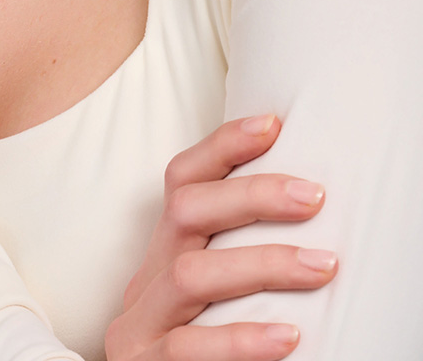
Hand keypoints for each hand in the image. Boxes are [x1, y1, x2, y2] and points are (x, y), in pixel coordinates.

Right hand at [104, 114, 337, 359]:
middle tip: (316, 195)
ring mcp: (138, 326)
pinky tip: (289, 338)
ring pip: (190, 273)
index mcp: (162, 254)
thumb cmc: (193, 354)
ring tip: (323, 265)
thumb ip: (234, 263)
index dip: (222, 148)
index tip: (273, 123)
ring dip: (261, 264)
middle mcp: (145, 280)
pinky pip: (189, 350)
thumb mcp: (208, 303)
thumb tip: (309, 214)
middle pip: (183, 213)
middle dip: (250, 197)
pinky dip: (240, 341)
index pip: (180, 181)